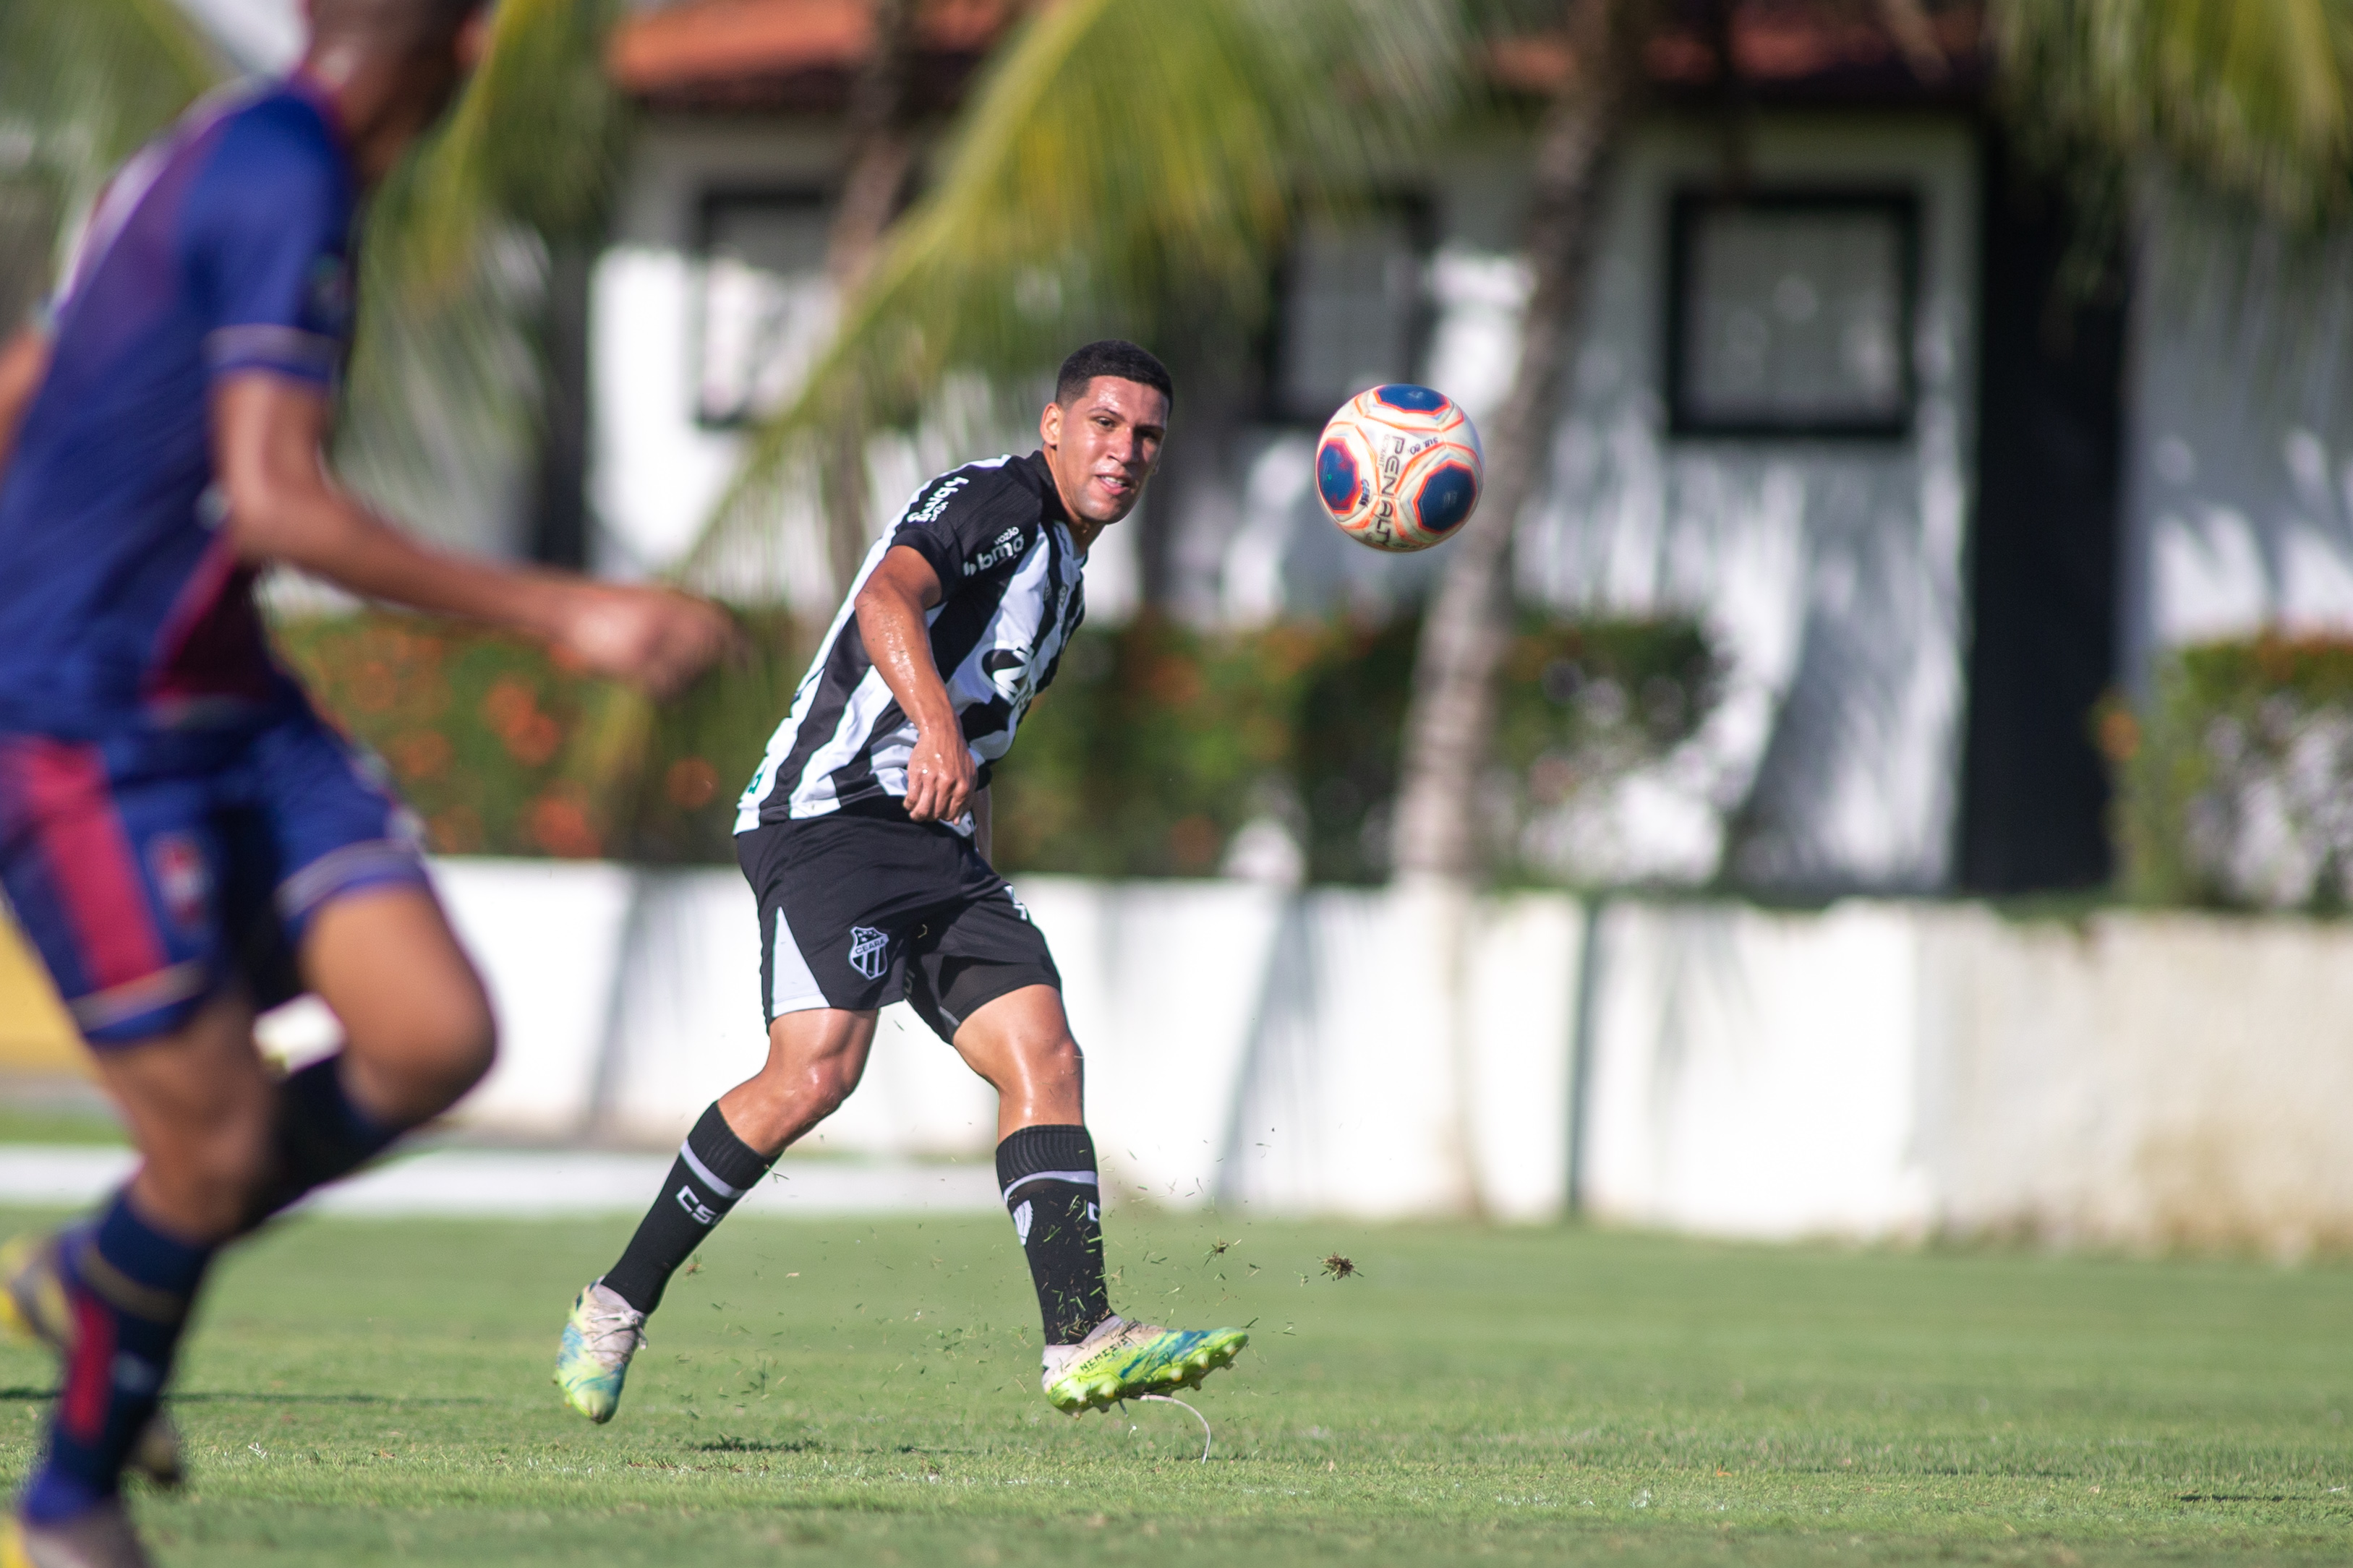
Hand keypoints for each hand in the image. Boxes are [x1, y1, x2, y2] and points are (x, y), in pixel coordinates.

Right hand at [554, 583, 739, 696]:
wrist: (566, 606)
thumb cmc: (608, 606)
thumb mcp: (648, 597)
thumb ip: (679, 612)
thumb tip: (718, 637)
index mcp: (671, 598)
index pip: (717, 621)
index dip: (737, 643)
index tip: (748, 661)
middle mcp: (664, 615)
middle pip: (707, 649)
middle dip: (707, 666)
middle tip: (699, 673)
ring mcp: (649, 638)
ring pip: (687, 670)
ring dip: (684, 679)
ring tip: (662, 671)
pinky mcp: (632, 660)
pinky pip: (664, 684)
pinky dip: (666, 691)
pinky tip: (655, 686)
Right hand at [903, 723, 975, 824]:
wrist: (942, 732)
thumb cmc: (957, 756)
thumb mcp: (970, 776)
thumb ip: (967, 799)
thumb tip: (956, 822)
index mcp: (963, 787)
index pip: (950, 816)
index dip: (942, 818)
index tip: (937, 814)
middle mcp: (948, 785)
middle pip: (936, 815)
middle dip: (929, 817)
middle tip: (925, 813)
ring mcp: (932, 780)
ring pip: (922, 810)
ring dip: (917, 816)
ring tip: (915, 813)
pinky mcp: (917, 774)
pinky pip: (911, 798)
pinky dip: (908, 805)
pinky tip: (909, 803)